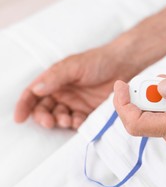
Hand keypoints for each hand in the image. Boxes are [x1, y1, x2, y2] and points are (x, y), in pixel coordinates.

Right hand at [15, 44, 137, 128]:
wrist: (124, 65)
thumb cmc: (98, 61)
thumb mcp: (74, 66)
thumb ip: (55, 78)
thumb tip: (37, 90)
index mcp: (55, 80)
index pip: (33, 93)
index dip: (24, 105)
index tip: (20, 117)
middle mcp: (63, 92)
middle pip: (44, 109)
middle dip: (44, 117)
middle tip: (49, 122)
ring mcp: (75, 102)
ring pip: (59, 117)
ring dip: (59, 121)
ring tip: (67, 120)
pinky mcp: (88, 111)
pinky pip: (77, 121)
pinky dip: (75, 124)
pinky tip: (78, 122)